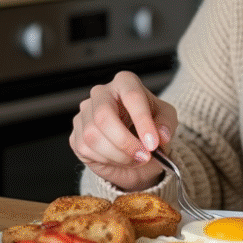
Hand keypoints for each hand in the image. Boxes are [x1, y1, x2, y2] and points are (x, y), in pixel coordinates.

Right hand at [70, 70, 177, 190]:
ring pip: (93, 136)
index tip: (153, 143)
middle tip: (143, 155)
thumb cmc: (150, 125)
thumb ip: (166, 124)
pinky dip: (106, 160)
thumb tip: (161, 135)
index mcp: (125, 82)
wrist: (136, 146)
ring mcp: (85, 113)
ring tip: (135, 159)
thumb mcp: (166, 120)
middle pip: (103, 116)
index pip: (131, 97)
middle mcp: (101, 93)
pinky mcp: (76, 134)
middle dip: (125, 141)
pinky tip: (119, 159)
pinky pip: (85, 148)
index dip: (142, 122)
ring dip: (118, 154)